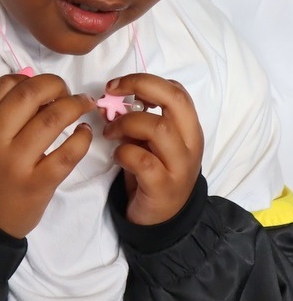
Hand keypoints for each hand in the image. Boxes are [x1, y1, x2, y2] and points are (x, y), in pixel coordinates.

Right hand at [0, 73, 94, 237]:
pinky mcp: (37, 184)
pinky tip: (84, 133)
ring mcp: (17, 163)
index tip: (44, 87)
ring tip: (84, 105)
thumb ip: (0, 113)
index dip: (30, 77)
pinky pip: (67, 154)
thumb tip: (35, 84)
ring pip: (51, 120)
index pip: (4, 85)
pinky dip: (82, 138)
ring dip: (75, 105)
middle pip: (30, 95)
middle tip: (67, 91)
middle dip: (55, 84)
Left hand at [102, 73, 202, 225]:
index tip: (119, 85)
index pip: (177, 91)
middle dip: (140, 86)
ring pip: (159, 128)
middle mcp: (190, 144)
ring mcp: (180, 166)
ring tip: (109, 132)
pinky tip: (117, 157)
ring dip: (126, 123)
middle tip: (112, 92)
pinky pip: (142, 160)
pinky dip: (123, 153)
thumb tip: (112, 99)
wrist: (162, 219)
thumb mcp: (149, 143)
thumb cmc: (154, 173)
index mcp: (189, 128)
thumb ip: (137, 121)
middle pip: (175, 100)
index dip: (147, 81)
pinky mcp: (164, 187)